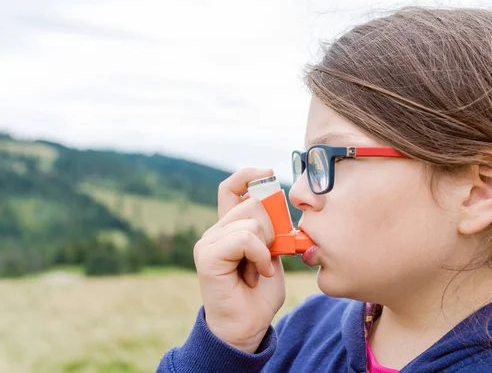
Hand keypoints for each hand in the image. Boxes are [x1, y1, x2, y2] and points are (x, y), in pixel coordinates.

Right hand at [193, 168, 285, 353]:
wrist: (248, 325)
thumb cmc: (261, 292)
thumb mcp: (273, 252)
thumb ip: (272, 229)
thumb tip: (276, 199)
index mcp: (230, 227)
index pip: (232, 188)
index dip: (248, 175)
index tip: (267, 172)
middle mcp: (216, 230)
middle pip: (253, 203)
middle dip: (274, 227)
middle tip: (270, 255)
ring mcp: (208, 242)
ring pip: (252, 220)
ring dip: (267, 247)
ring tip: (260, 270)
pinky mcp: (207, 256)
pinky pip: (245, 238)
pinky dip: (260, 255)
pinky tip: (259, 274)